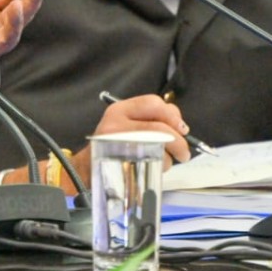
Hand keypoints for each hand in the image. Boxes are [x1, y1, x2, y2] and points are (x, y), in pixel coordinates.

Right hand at [76, 95, 191, 169]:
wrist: (87, 167)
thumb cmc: (113, 145)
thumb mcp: (126, 124)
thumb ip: (151, 119)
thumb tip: (180, 126)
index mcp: (120, 109)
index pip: (153, 103)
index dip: (173, 115)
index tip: (182, 128)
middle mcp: (116, 123)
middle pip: (158, 126)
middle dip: (178, 140)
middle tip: (184, 152)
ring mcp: (118, 143)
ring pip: (157, 146)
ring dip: (169, 157)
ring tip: (166, 161)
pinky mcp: (121, 161)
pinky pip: (152, 162)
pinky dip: (161, 166)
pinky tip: (154, 166)